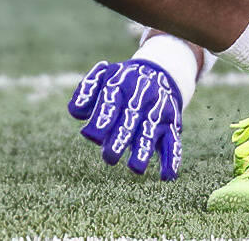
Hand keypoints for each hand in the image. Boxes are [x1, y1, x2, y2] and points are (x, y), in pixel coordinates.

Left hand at [67, 58, 183, 180]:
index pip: (110, 102)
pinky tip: (166, 176)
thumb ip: (86, 91)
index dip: (101, 119)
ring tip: (136, 168)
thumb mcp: (103, 76)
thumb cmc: (123, 81)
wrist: (161, 72)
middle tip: (109, 158)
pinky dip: (172, 159)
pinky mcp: (172, 126)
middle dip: (120, 139)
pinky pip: (174, 143)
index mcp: (120, 86)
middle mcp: (141, 99)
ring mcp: (158, 113)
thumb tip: (74, 112)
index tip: (90, 136)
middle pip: (130, 120)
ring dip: (144, 151)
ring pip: (150, 134)